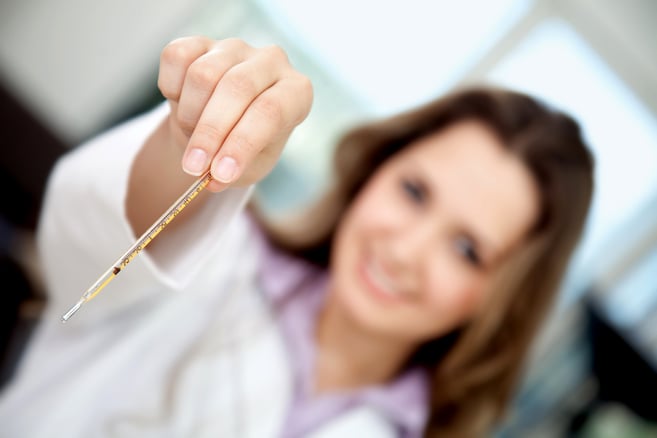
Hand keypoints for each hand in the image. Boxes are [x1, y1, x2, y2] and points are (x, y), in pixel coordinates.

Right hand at [158, 36, 312, 191]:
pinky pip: (176, 59)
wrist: (223, 127)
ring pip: (202, 75)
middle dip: (211, 133)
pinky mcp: (200, 42)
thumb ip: (235, 172)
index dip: (243, 144)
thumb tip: (213, 179)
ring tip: (192, 136)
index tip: (221, 174)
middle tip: (193, 166)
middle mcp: (271, 61)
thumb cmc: (246, 147)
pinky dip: (171, 90)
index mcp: (296, 91)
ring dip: (190, 115)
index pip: (271, 112)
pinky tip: (181, 105)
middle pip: (236, 88)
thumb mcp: (251, 167)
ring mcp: (235, 48)